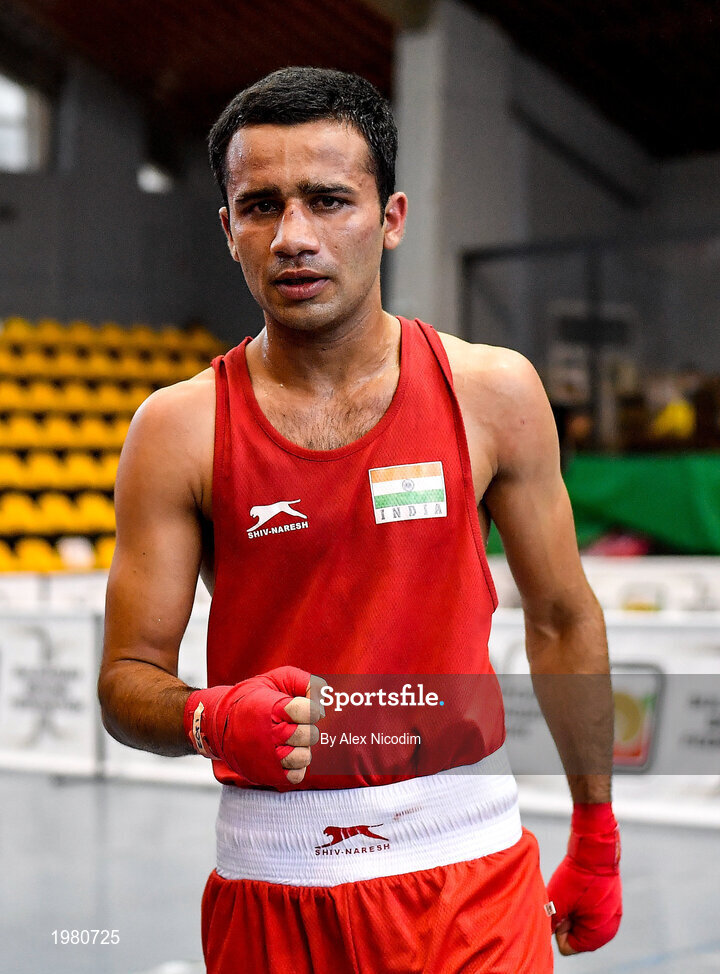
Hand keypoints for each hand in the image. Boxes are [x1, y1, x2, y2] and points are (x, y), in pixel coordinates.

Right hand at [183, 666, 325, 786]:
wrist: (218, 723)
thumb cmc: (253, 698)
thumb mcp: (277, 678)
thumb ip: (305, 682)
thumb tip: (324, 700)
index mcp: (271, 708)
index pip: (306, 711)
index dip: (310, 708)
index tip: (304, 708)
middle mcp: (268, 734)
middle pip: (308, 735)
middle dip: (307, 727)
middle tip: (295, 724)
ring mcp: (267, 757)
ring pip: (303, 757)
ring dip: (302, 747)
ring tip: (291, 740)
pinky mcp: (266, 774)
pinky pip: (296, 775)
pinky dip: (296, 766)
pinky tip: (288, 754)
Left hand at [547, 803, 621, 953]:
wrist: (595, 849)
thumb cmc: (577, 877)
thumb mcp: (557, 902)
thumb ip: (550, 924)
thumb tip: (541, 936)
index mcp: (598, 936)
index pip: (567, 947)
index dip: (559, 928)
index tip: (563, 908)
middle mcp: (608, 930)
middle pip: (575, 935)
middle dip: (567, 920)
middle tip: (567, 898)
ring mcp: (611, 915)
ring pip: (580, 920)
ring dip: (573, 909)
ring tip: (573, 891)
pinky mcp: (610, 901)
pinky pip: (589, 908)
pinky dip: (581, 901)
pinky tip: (580, 887)